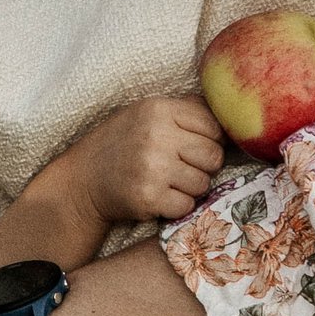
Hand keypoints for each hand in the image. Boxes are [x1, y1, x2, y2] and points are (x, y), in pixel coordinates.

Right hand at [54, 93, 226, 232]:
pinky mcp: (149, 198)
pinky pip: (187, 206)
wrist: (84, 180)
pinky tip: (160, 196)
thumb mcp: (146, 113)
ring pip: (203, 184)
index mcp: (158, 109)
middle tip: (182, 167)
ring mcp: (153, 168)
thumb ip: (185, 110)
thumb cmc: (122, 144)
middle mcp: (156, 136)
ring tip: (168, 181)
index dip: (210, 140)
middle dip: (204, 166)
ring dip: (190, 188)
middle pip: (213, 156)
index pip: (213, 127)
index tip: (193, 147)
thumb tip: (230, 115)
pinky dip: (177, 206)